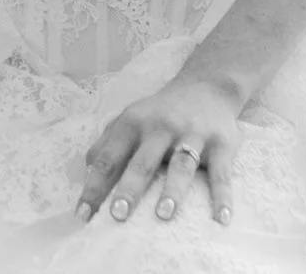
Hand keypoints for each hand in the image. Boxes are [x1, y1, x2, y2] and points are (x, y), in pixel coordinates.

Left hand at [76, 76, 241, 227]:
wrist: (206, 86)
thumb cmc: (160, 112)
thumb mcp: (130, 118)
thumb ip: (107, 142)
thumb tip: (86, 170)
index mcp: (133, 123)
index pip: (108, 159)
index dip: (94, 187)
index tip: (82, 216)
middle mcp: (160, 128)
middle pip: (142, 162)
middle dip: (129, 189)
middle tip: (117, 215)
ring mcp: (192, 135)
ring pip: (181, 164)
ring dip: (172, 190)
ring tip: (164, 214)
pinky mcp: (221, 143)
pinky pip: (221, 173)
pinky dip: (222, 196)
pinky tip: (221, 219)